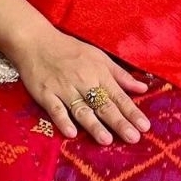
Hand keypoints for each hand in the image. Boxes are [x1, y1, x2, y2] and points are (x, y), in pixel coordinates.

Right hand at [0, 0, 152, 144]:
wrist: (36, 41)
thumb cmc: (70, 50)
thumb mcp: (99, 57)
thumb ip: (120, 75)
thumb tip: (143, 89)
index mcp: (98, 73)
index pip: (119, 96)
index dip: (132, 112)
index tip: (145, 126)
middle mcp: (84, 81)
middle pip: (104, 105)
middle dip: (119, 122)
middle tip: (133, 137)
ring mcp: (64, 89)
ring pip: (82, 110)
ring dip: (94, 125)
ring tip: (107, 140)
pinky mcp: (46, 94)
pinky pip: (55, 109)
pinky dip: (63, 120)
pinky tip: (71, 133)